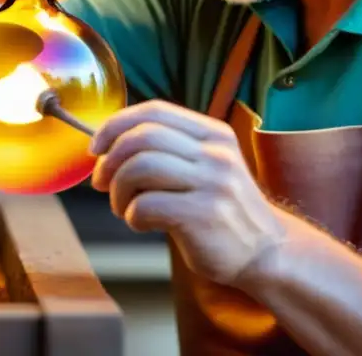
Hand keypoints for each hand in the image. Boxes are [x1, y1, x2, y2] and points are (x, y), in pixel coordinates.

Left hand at [90, 99, 286, 286]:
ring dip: (119, 190)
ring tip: (123, 207)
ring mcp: (212, 183)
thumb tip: (108, 147)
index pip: (155, 110)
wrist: (266, 251)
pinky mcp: (203, 215)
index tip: (96, 146)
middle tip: (102, 183)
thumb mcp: (207, 166)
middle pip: (143, 136)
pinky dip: (132, 215)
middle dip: (110, 159)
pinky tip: (142, 223)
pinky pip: (146, 205)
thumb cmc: (223, 209)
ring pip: (140, 168)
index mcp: (213, 133)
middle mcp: (215, 153)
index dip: (116, 124)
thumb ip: (169, 151)